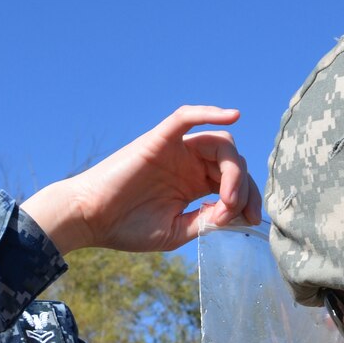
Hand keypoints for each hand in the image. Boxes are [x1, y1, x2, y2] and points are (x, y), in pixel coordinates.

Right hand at [22, 106, 262, 254]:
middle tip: (243, 212)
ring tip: (229, 195)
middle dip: (246, 187)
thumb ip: (206, 220)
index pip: (235, 181)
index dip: (250, 198)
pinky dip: (208, 112)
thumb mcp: (177, 231)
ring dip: (233, 168)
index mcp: (194, 184)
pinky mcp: (158, 140)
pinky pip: (186, 118)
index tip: (252, 220)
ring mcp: (175, 150)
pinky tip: (232, 114)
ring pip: (219, 142)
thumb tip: (234, 212)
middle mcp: (188, 163)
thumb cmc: (128, 228)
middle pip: (232, 161)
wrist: (91, 220)